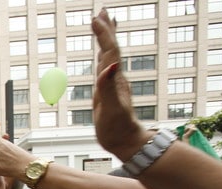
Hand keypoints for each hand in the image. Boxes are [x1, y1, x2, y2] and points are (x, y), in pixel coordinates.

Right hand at [91, 9, 144, 157]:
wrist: (126, 142)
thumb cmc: (117, 129)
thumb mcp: (111, 109)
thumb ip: (109, 87)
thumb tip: (112, 65)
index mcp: (115, 79)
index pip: (110, 51)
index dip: (103, 34)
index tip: (95, 18)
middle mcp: (115, 78)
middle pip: (112, 48)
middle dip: (107, 29)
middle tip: (102, 10)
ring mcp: (112, 84)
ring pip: (109, 56)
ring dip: (106, 39)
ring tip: (103, 24)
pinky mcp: (108, 92)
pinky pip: (104, 69)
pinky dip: (102, 57)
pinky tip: (101, 56)